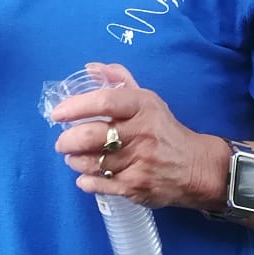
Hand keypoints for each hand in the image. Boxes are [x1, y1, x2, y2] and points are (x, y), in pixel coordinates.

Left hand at [48, 62, 222, 209]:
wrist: (196, 168)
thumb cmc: (164, 131)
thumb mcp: (147, 101)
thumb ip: (119, 81)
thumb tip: (90, 67)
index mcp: (143, 107)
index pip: (104, 102)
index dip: (76, 106)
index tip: (58, 114)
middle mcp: (141, 133)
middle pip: (91, 135)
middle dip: (67, 140)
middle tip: (62, 142)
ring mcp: (139, 162)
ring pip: (91, 162)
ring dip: (74, 160)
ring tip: (73, 157)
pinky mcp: (136, 187)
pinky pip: (99, 184)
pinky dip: (86, 181)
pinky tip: (85, 177)